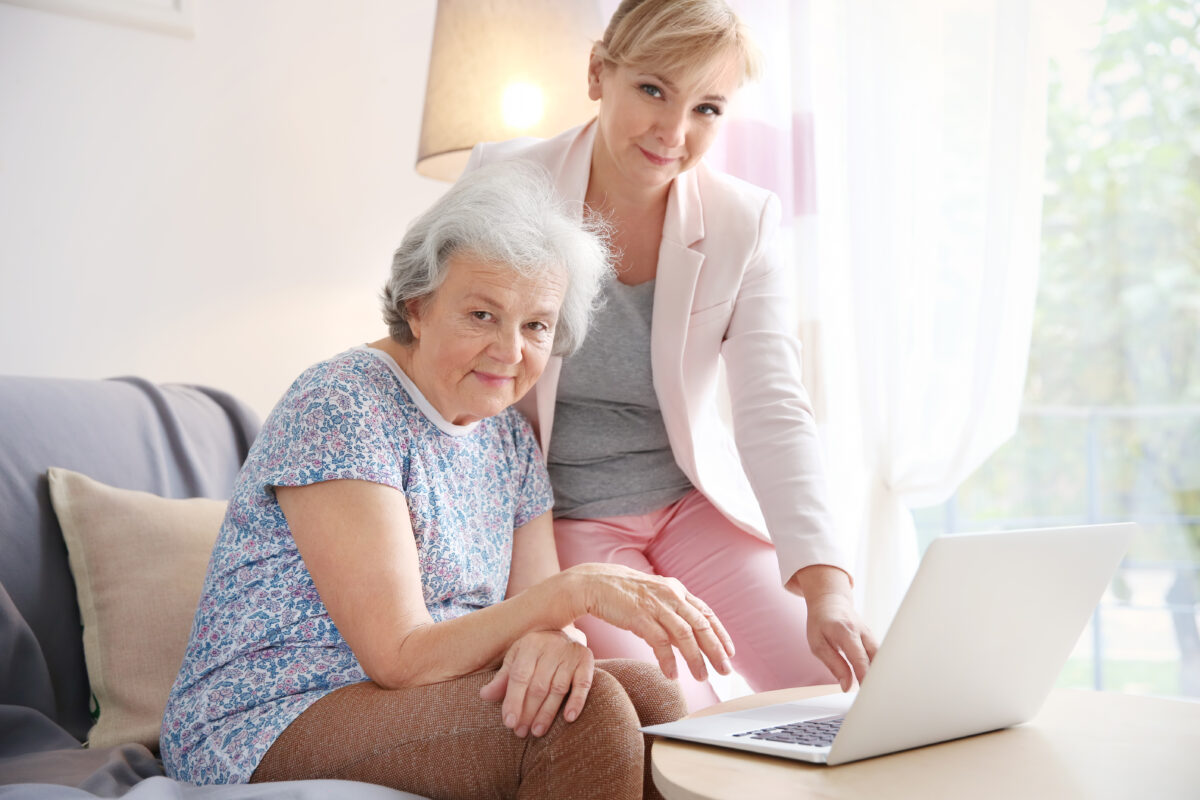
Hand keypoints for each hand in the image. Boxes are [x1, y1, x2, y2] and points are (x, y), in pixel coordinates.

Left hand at [479, 630, 593, 737]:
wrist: (565, 631)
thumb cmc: (535, 651)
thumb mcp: (516, 658)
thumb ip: (502, 679)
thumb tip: (484, 695)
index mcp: (530, 644)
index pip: (520, 676)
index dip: (513, 701)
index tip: (509, 722)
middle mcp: (551, 647)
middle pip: (538, 686)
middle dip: (528, 712)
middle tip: (521, 732)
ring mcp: (570, 653)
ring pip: (558, 689)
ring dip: (547, 713)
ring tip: (537, 732)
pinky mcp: (586, 660)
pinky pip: (583, 684)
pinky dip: (577, 701)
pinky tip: (569, 718)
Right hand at [570, 563, 734, 681]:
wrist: (594, 583)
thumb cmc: (624, 594)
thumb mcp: (654, 599)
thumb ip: (672, 616)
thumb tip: (689, 640)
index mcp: (676, 590)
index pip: (706, 612)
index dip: (720, 633)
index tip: (730, 652)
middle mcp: (670, 595)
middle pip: (701, 625)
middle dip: (716, 650)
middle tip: (725, 671)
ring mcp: (655, 605)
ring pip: (685, 635)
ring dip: (696, 659)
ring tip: (702, 678)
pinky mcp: (639, 616)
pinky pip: (659, 642)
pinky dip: (668, 660)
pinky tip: (672, 675)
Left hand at [788, 566, 877, 691]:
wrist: (830, 601)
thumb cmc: (820, 622)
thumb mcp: (817, 643)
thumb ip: (833, 664)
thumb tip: (847, 686)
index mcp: (845, 631)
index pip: (859, 657)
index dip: (865, 676)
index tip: (868, 692)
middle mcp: (862, 631)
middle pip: (877, 657)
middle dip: (879, 678)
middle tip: (877, 698)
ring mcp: (870, 634)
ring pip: (882, 657)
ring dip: (882, 674)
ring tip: (881, 694)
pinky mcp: (873, 638)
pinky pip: (880, 655)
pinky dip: (881, 669)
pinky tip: (880, 683)